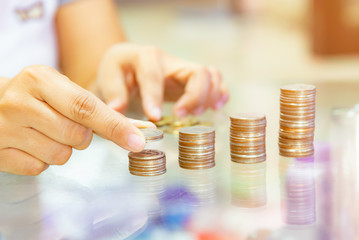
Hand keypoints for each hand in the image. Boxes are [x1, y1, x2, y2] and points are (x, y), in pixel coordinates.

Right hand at [0, 65, 150, 174]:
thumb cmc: (38, 97)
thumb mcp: (62, 90)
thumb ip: (96, 108)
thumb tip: (135, 132)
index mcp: (39, 79)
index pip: (86, 107)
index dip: (115, 126)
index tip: (137, 141)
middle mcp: (19, 101)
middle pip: (77, 135)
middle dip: (82, 136)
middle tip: (67, 125)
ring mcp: (4, 129)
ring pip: (60, 155)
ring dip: (63, 148)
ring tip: (47, 133)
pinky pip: (40, 168)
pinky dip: (43, 160)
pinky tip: (32, 144)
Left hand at [97, 43, 228, 120]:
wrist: (129, 67)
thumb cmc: (119, 71)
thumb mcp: (108, 76)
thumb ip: (113, 91)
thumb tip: (117, 110)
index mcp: (146, 56)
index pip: (154, 74)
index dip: (154, 96)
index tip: (153, 117)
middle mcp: (170, 61)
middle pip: (197, 72)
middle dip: (194, 97)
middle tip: (180, 116)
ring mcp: (184, 69)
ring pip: (211, 75)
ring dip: (210, 97)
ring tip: (197, 113)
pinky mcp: (192, 79)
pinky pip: (215, 80)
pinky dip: (220, 93)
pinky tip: (215, 108)